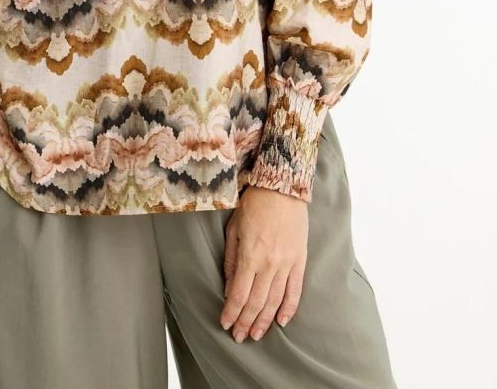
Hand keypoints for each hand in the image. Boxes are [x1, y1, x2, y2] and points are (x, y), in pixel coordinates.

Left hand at [220, 184, 307, 342]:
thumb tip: (229, 289)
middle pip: (257, 302)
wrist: (282, 189)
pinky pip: (295, 290)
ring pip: (275, 301)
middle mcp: (269, 264)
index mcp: (250, 255)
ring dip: (265, 321)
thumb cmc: (253, 206)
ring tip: (256, 334)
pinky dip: (289, 308)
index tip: (225, 324)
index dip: (232, 312)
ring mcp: (287, 263)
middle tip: (239, 337)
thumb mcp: (234, 230)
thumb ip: (231, 261)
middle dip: (246, 322)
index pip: (239, 294)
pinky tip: (281, 321)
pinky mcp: (300, 260)